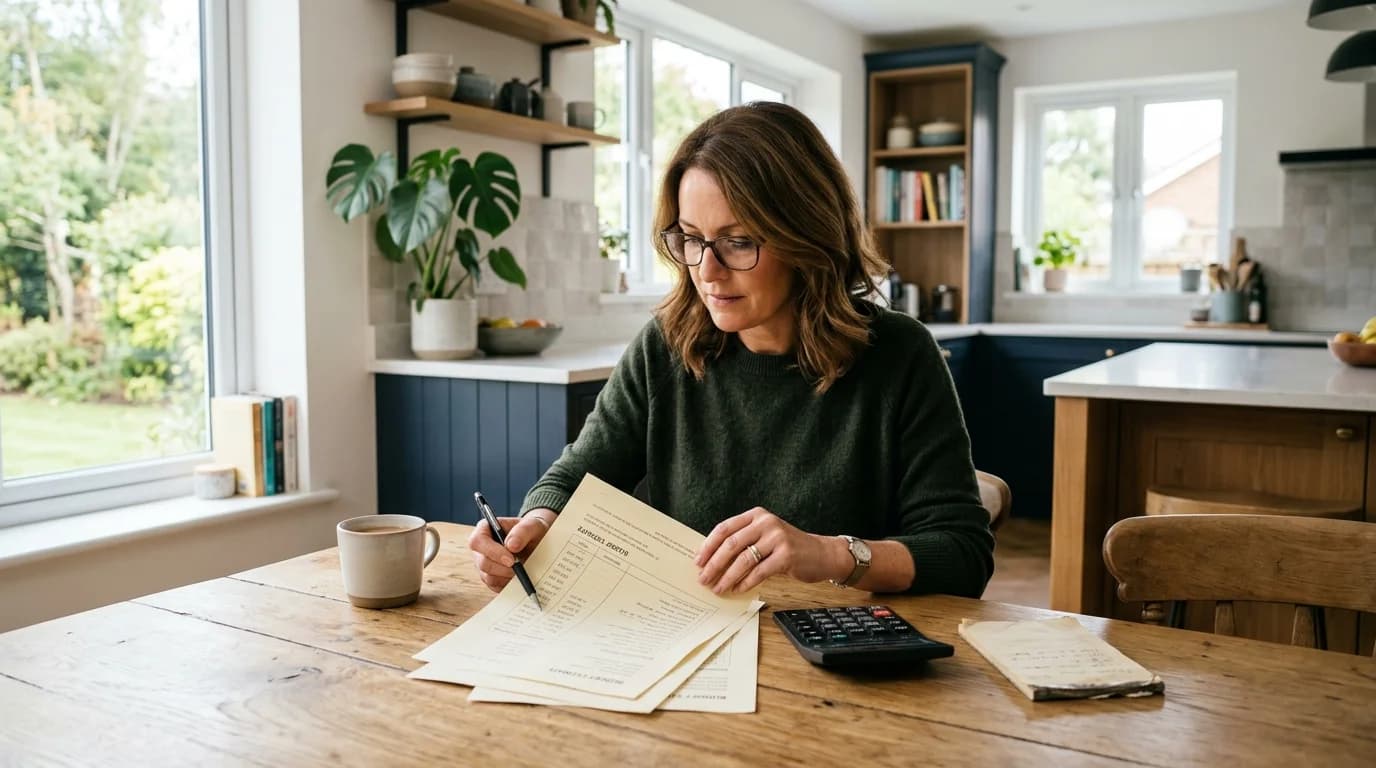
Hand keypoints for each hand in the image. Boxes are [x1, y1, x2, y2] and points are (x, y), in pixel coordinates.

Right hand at [467, 508, 555, 591]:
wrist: (539, 542)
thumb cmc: (533, 530)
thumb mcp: (533, 525)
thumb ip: (522, 531)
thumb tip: (511, 546)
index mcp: (485, 529)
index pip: (477, 541)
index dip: (492, 552)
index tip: (511, 560)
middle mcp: (481, 549)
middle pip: (483, 563)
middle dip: (503, 568)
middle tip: (521, 568)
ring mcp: (485, 565)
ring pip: (488, 577)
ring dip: (507, 576)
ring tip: (523, 570)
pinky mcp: (491, 578)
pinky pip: (496, 586)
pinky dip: (509, 584)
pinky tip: (520, 576)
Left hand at [693, 507, 846, 594]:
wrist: (821, 554)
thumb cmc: (788, 547)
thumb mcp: (765, 536)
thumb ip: (743, 541)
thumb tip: (711, 560)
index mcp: (757, 515)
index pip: (725, 528)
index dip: (708, 546)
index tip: (697, 561)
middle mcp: (766, 523)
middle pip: (731, 544)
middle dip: (714, 564)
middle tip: (703, 579)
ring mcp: (777, 538)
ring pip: (743, 560)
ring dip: (727, 577)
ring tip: (718, 588)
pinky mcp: (786, 556)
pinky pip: (759, 572)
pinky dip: (745, 583)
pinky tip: (737, 590)